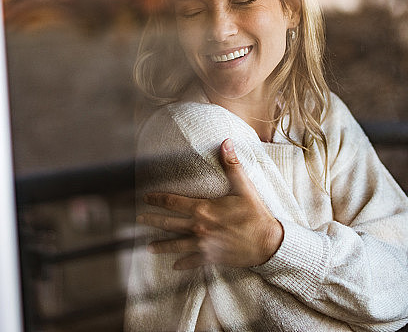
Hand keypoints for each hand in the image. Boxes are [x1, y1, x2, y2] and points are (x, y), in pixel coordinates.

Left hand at [137, 138, 282, 269]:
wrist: (267, 243)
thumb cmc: (255, 214)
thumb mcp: (244, 188)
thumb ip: (232, 165)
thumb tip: (226, 142)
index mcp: (204, 208)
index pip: (173, 202)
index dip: (157, 199)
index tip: (146, 197)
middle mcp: (199, 227)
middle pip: (169, 224)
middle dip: (152, 220)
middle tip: (139, 219)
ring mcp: (203, 244)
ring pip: (176, 244)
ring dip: (161, 245)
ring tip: (148, 247)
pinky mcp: (211, 257)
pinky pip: (192, 261)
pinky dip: (182, 263)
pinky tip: (175, 266)